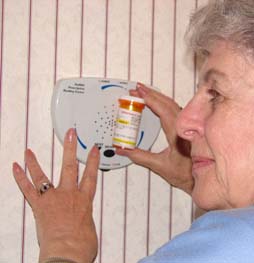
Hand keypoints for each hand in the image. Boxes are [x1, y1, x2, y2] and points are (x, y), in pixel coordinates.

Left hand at [12, 128, 99, 262]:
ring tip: (30, 151)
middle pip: (70, 166)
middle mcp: (69, 195)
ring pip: (43, 175)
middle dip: (70, 148)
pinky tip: (16, 167)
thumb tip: (82, 223)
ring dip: (35, 162)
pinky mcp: (39, 207)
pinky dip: (20, 177)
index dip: (92, 161)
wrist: (68, 254)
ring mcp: (53, 199)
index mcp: (84, 200)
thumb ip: (84, 221)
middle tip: (70, 135)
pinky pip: (27, 189)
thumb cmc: (81, 247)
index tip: (93, 149)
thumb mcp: (89, 229)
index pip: (90, 175)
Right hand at [116, 83, 193, 193]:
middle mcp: (183, 128)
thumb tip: (123, 149)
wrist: (200, 178)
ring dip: (157, 96)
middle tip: (136, 89)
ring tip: (143, 91)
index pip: (163, 111)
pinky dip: (163, 102)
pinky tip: (157, 101)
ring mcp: (187, 126)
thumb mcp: (160, 166)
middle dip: (151, 93)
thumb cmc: (185, 174)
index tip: (139, 93)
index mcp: (177, 135)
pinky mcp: (186, 127)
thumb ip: (140, 157)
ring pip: (172, 104)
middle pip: (167, 103)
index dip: (150, 99)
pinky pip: (175, 109)